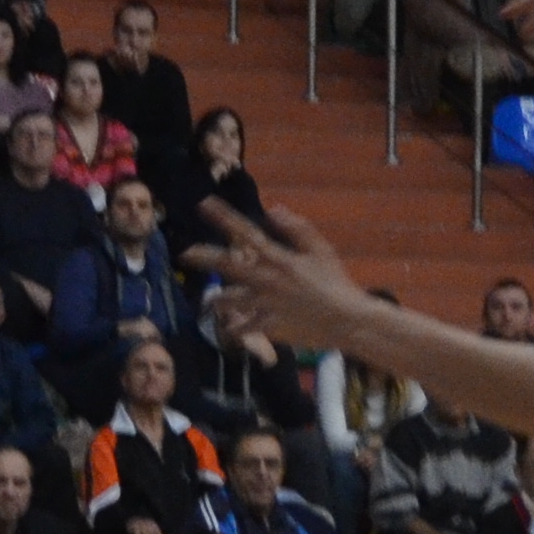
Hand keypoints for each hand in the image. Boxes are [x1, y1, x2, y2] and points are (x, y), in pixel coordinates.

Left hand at [193, 194, 364, 355]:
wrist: (348, 320)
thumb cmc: (336, 282)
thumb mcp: (321, 250)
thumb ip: (296, 228)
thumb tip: (273, 208)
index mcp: (280, 259)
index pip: (246, 234)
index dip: (223, 218)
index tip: (204, 204)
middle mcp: (268, 280)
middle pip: (228, 266)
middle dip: (204, 257)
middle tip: (185, 253)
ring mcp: (266, 305)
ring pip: (229, 300)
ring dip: (217, 300)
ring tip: (211, 302)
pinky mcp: (269, 327)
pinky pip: (243, 328)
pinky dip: (235, 328)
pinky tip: (230, 328)